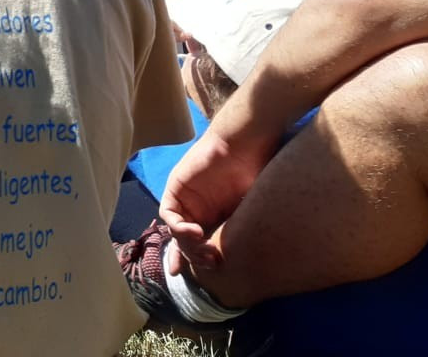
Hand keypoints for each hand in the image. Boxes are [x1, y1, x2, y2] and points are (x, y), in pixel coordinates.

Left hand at [159, 124, 273, 271]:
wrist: (245, 144)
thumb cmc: (258, 173)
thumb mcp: (254, 209)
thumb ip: (245, 229)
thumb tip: (254, 261)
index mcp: (217, 216)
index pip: (201, 245)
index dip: (199, 263)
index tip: (207, 282)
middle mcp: (199, 209)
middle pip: (185, 242)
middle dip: (195, 259)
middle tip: (212, 265)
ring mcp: (186, 199)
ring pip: (175, 231)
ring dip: (188, 246)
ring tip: (206, 251)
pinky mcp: (176, 187)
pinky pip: (169, 213)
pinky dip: (178, 227)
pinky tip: (196, 232)